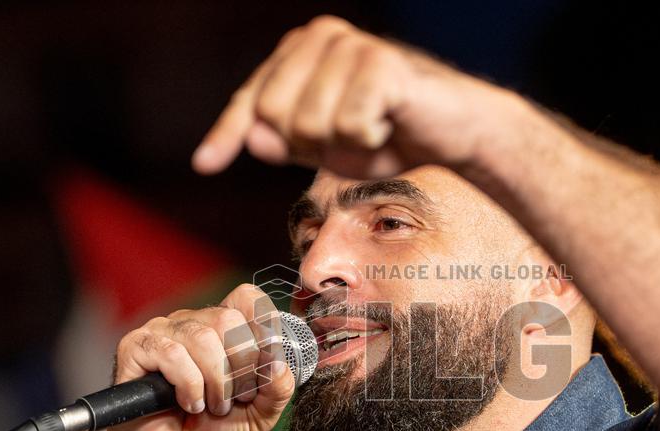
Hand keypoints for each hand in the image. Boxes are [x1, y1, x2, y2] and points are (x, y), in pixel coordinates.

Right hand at [98, 284, 294, 430]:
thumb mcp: (260, 413)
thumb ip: (278, 388)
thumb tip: (279, 362)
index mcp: (222, 330)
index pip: (248, 299)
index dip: (264, 328)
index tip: (265, 365)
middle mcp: (192, 323)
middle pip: (229, 318)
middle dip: (242, 366)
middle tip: (236, 398)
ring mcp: (162, 332)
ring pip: (203, 337)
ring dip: (216, 382)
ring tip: (213, 407)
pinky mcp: (136, 348)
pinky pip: (172, 354)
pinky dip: (189, 387)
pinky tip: (188, 404)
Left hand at [190, 15, 510, 178]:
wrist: (453, 133)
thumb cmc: (390, 136)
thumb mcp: (327, 145)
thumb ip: (286, 141)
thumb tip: (256, 139)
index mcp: (301, 50)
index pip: (251, 100)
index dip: (226, 134)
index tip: (205, 165)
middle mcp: (320, 36)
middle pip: (274, 118)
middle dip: (311, 146)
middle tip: (352, 141)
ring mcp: (350, 45)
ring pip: (309, 125)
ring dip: (345, 147)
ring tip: (374, 132)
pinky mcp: (380, 62)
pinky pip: (348, 126)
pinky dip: (370, 142)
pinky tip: (390, 126)